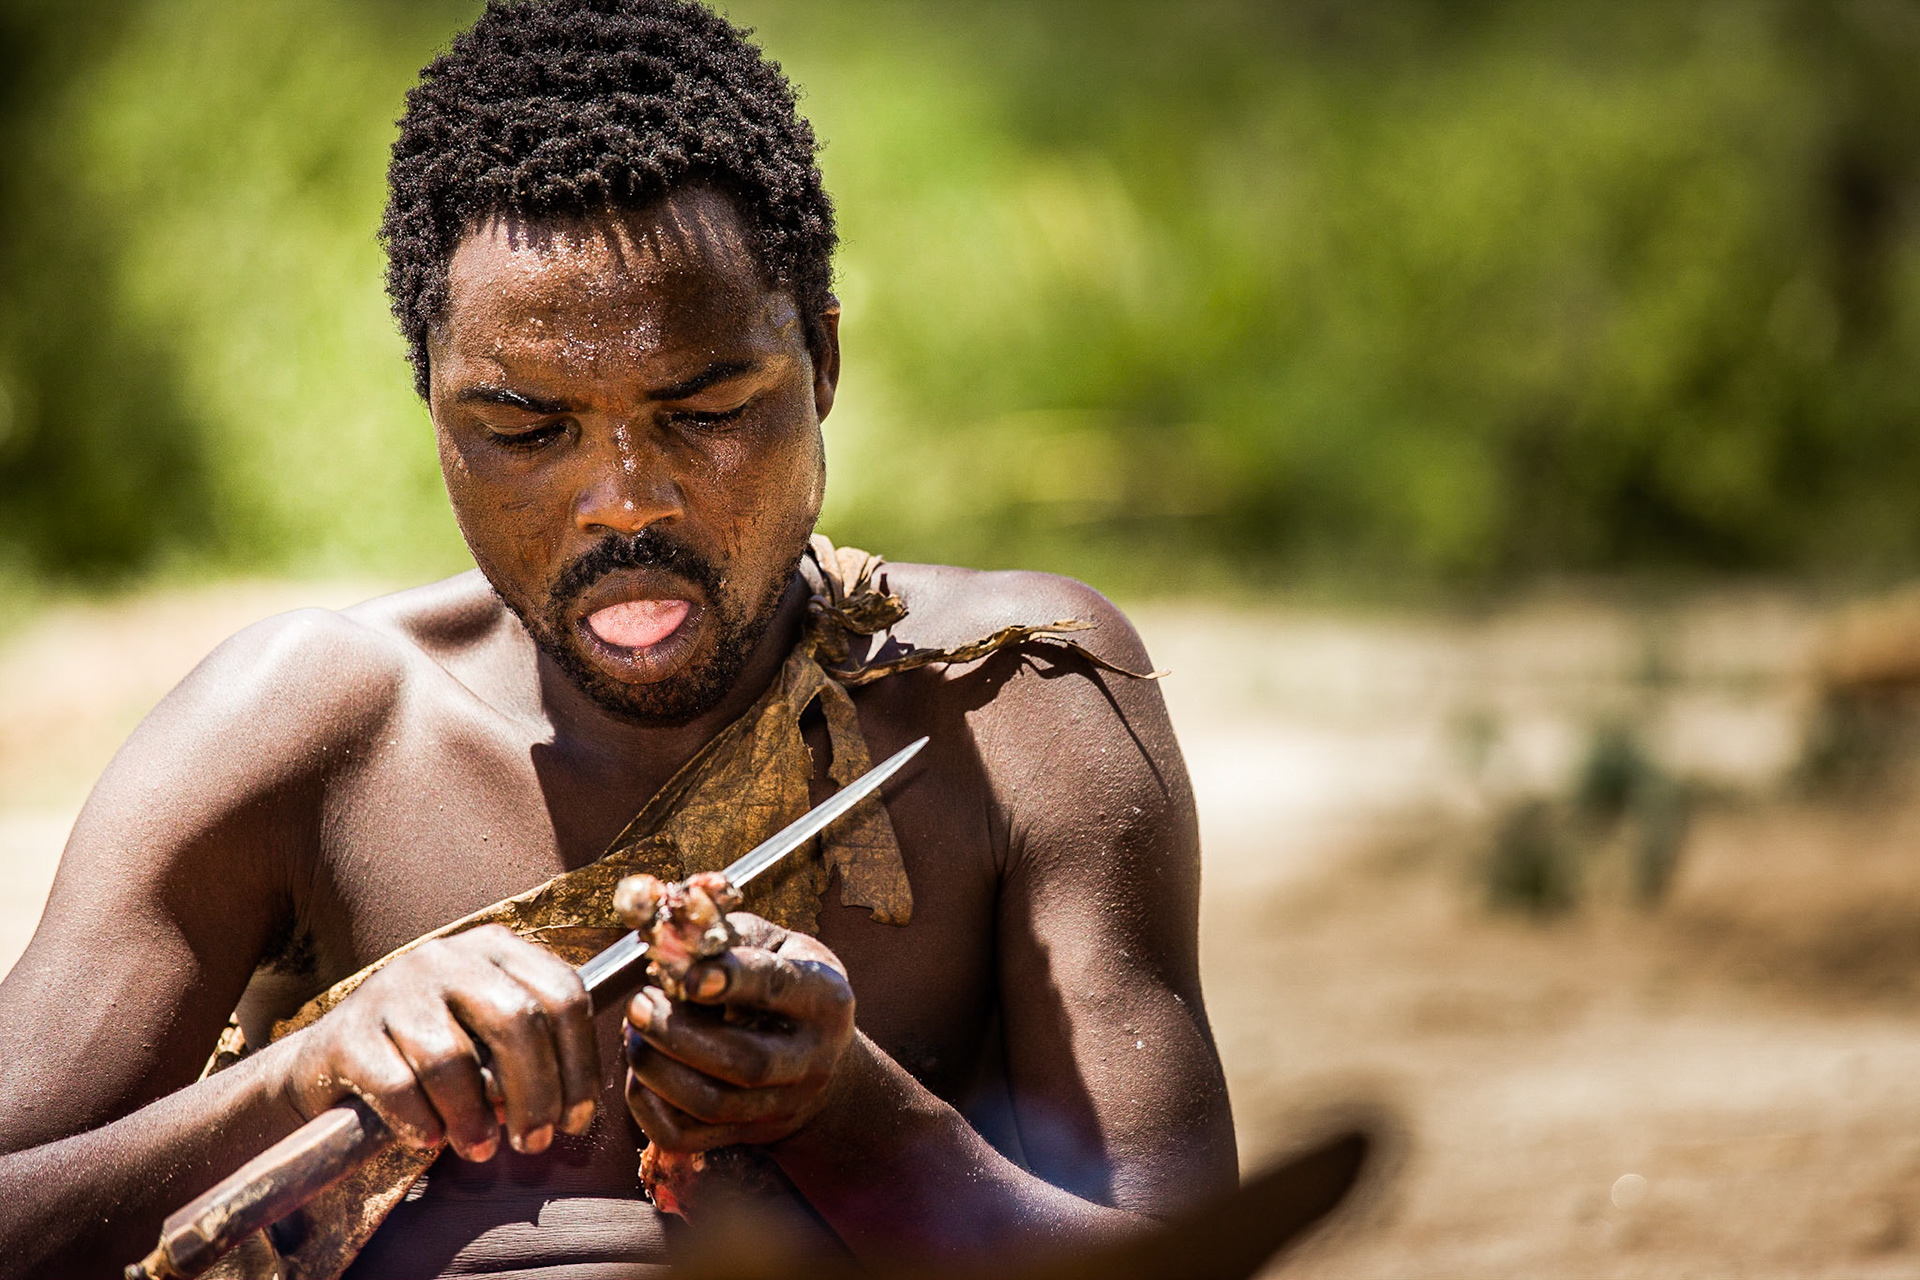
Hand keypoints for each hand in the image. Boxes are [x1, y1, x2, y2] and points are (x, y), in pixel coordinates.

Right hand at [278, 924, 598, 1160]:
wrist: (332, 1060)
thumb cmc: (432, 1053)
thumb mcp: (487, 1034)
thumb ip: (532, 1052)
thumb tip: (572, 1108)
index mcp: (496, 949)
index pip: (563, 994)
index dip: (580, 1063)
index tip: (577, 1118)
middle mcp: (447, 957)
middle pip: (516, 1021)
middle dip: (536, 1094)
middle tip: (536, 1144)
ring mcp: (394, 988)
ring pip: (452, 1058)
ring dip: (473, 1118)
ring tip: (480, 1150)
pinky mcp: (348, 1033)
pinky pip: (396, 1085)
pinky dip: (419, 1121)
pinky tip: (429, 1139)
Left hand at [623, 913, 854, 1151]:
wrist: (821, 1058)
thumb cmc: (789, 985)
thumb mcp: (778, 945)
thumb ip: (728, 935)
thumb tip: (666, 928)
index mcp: (825, 998)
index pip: (777, 988)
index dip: (731, 980)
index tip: (687, 975)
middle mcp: (811, 1059)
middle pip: (744, 1062)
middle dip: (679, 1035)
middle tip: (638, 1004)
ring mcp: (781, 1105)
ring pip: (711, 1103)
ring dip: (658, 1068)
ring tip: (635, 1031)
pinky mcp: (747, 1134)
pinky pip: (686, 1136)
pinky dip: (648, 1105)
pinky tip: (642, 1069)